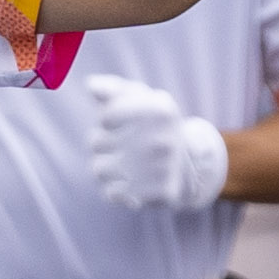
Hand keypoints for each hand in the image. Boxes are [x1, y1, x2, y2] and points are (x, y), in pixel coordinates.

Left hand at [81, 73, 229, 212]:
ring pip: (100, 169)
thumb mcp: (140, 100)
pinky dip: (115, 190)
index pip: (106, 116)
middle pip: (96, 142)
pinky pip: (113, 193)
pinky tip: (127, 184)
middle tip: (117, 146)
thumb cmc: (154, 126)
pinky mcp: (163, 192)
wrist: (188, 164)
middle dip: (100, 144)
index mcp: (161, 108)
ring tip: (117, 164)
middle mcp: (165, 137)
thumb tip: (91, 85)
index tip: (115, 123)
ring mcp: (165, 166)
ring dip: (103, 167)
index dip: (105, 120)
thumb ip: (114, 89)